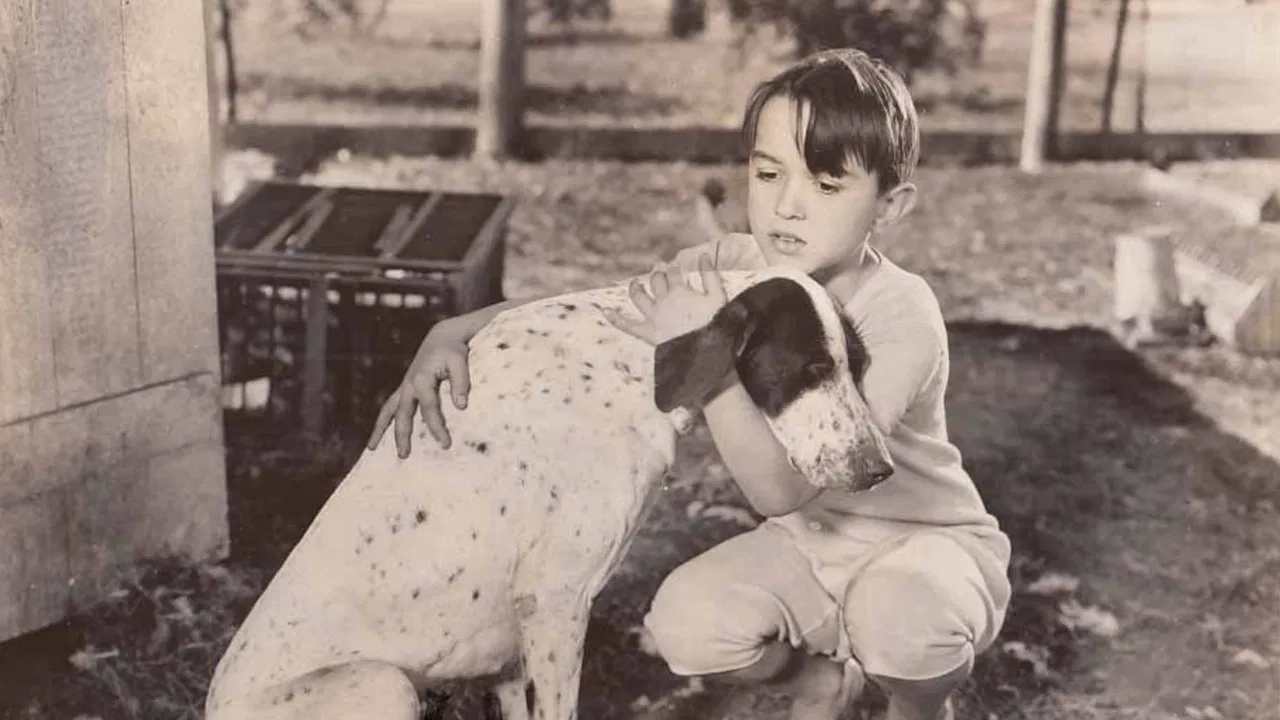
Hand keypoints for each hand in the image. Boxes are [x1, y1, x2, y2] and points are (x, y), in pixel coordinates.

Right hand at [366, 319, 471, 456]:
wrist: (442, 338)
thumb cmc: (453, 350)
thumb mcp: (459, 361)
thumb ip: (461, 382)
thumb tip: (461, 407)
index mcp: (422, 379)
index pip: (429, 408)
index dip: (437, 426)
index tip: (445, 444)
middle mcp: (409, 384)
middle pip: (402, 414)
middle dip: (402, 435)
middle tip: (404, 456)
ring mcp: (404, 387)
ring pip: (388, 410)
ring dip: (380, 429)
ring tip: (371, 448)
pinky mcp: (404, 388)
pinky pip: (389, 407)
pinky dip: (383, 421)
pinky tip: (379, 436)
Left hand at [602, 253, 726, 345]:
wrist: (705, 351)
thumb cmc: (714, 323)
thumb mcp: (718, 296)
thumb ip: (710, 275)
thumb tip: (705, 255)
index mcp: (679, 290)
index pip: (674, 272)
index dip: (674, 268)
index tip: (676, 268)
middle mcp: (663, 301)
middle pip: (656, 281)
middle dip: (658, 273)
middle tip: (659, 270)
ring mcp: (653, 316)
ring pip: (638, 297)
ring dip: (635, 288)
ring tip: (635, 283)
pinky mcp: (648, 332)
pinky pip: (628, 325)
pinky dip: (616, 318)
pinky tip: (605, 311)